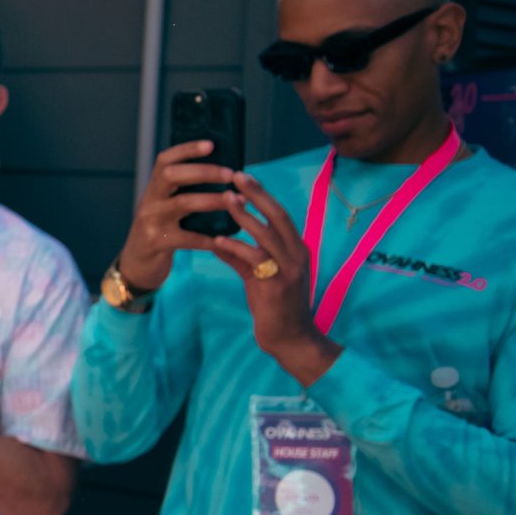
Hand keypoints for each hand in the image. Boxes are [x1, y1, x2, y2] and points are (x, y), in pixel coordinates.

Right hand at [114, 139, 237, 291]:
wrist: (136, 265)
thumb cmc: (161, 233)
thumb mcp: (165, 209)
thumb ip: (182, 194)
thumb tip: (223, 177)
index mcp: (154, 190)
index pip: (165, 160)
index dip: (186, 149)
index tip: (210, 144)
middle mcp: (149, 201)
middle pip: (171, 175)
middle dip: (203, 172)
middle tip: (230, 174)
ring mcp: (150, 221)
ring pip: (183, 203)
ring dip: (213, 200)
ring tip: (236, 201)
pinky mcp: (155, 243)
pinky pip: (187, 238)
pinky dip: (208, 239)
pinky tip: (225, 239)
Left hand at [206, 173, 341, 385]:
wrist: (290, 338)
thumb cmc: (274, 306)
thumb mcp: (258, 277)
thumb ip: (240, 258)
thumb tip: (217, 240)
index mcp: (296, 249)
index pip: (280, 215)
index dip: (262, 195)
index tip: (243, 177)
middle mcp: (298, 255)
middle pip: (278, 216)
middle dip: (258, 194)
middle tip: (236, 175)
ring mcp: (290, 269)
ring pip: (267, 235)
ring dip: (245, 216)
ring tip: (226, 199)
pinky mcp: (277, 285)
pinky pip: (255, 260)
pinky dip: (237, 248)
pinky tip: (218, 240)